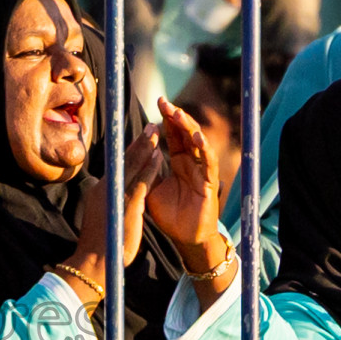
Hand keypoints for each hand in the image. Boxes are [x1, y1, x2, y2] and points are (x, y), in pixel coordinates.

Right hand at [64, 126, 161, 293]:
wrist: (93, 262)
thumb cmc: (100, 246)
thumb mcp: (105, 218)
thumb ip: (111, 204)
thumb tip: (114, 197)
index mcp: (99, 192)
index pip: (117, 166)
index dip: (129, 151)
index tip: (140, 138)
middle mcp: (105, 188)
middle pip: (123, 159)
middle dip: (138, 142)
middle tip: (150, 126)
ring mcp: (115, 195)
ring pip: (132, 165)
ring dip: (145, 147)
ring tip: (156, 132)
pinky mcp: (125, 204)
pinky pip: (141, 181)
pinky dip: (150, 167)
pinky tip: (158, 156)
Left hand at [146, 96, 221, 268]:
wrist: (183, 238)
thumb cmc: (168, 213)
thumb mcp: (149, 188)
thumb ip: (144, 170)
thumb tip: (130, 151)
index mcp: (178, 162)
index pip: (174, 135)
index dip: (167, 119)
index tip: (159, 101)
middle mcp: (192, 163)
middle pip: (186, 134)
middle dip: (177, 117)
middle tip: (165, 102)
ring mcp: (202, 171)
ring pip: (199, 143)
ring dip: (189, 127)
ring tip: (179, 114)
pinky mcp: (210, 184)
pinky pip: (209, 163)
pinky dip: (205, 149)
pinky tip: (197, 137)